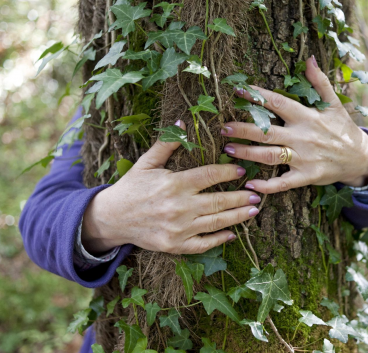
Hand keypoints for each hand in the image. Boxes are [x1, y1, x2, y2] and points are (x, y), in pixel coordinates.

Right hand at [82, 121, 260, 254]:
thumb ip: (167, 143)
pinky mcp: (175, 245)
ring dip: (238, 217)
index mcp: (175, 184)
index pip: (210, 176)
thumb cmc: (131, 187)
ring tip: (253, 210)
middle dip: (241, 197)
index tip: (241, 170)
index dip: (228, 172)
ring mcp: (179, 229)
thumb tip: (183, 121)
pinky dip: (219, 240)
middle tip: (256, 192)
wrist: (112, 218)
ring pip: (216, 223)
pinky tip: (232, 234)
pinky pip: (203, 244)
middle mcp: (180, 207)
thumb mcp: (147, 163)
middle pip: (219, 201)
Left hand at [221, 56, 367, 193]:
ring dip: (247, 153)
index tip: (239, 90)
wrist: (360, 158)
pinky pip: (284, 183)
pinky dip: (267, 186)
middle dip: (244, 129)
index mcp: (307, 117)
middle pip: (268, 132)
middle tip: (224, 127)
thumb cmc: (342, 129)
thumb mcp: (334, 104)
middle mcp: (303, 137)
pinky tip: (251, 185)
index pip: (279, 104)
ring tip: (228, 149)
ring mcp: (304, 158)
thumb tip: (308, 59)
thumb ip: (319, 82)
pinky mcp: (306, 176)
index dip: (258, 97)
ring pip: (271, 156)